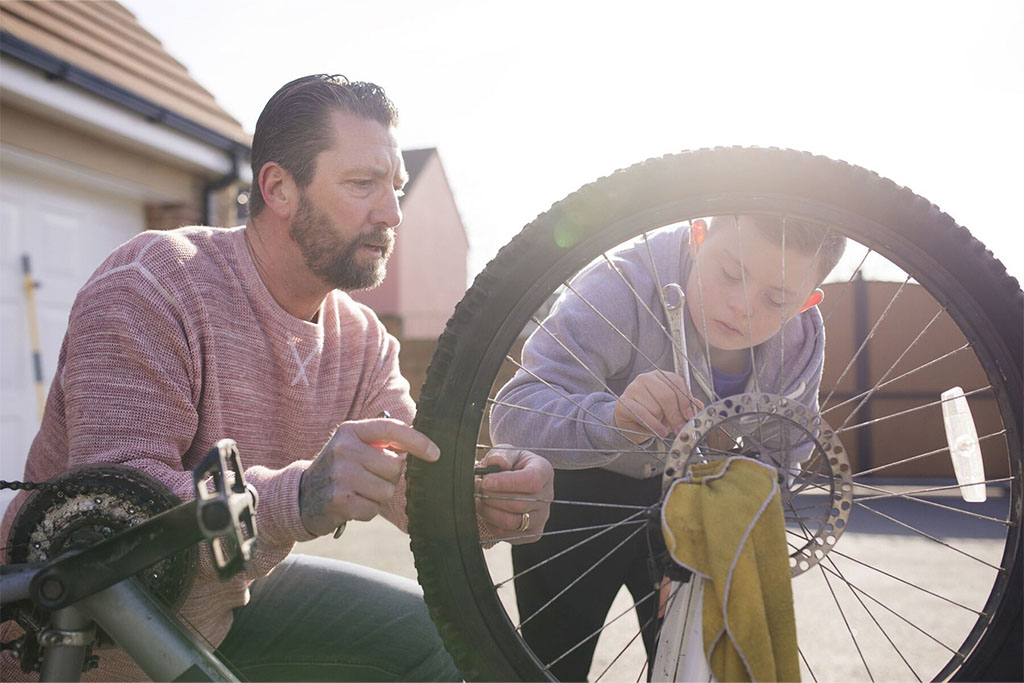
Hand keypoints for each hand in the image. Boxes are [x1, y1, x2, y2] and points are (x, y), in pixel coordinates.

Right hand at [299, 418, 439, 536]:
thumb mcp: (354, 446)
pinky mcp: (339, 500)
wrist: (301, 495)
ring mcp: (340, 475)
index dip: (417, 441)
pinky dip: (367, 511)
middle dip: (389, 477)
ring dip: (378, 496)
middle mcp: (344, 449)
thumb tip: (419, 450)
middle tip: (369, 478)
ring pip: (386, 490)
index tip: (435, 453)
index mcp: (351, 431)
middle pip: (394, 466)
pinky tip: (352, 504)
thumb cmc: (339, 469)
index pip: (391, 429)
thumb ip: (383, 443)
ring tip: (359, 491)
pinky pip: (373, 509)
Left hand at [475, 445, 553, 544]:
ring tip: (478, 499)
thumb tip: (496, 462)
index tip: (486, 481)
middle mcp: (547, 496)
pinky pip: (506, 534)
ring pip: (511, 522)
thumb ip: (500, 454)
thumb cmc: (509, 465)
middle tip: (476, 487)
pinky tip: (486, 511)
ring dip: (488, 511)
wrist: (512, 481)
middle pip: (518, 503)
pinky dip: (490, 524)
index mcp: (544, 471)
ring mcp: (541, 517)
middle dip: (491, 497)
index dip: (507, 483)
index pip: (531, 480)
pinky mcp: (531, 534)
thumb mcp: (505, 452)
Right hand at [613, 370, 703, 442]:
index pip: (677, 382)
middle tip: (680, 428)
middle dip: (676, 415)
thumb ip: (684, 405)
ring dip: (660, 421)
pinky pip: (643, 414)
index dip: (685, 401)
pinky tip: (660, 431)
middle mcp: (646, 378)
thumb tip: (699, 407)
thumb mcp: (670, 408)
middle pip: (667, 396)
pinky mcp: (624, 402)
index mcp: (660, 375)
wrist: (629, 421)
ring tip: (658, 424)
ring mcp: (633, 388)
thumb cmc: (650, 412)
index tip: (690, 416)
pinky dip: (653, 424)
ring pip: (655, 408)